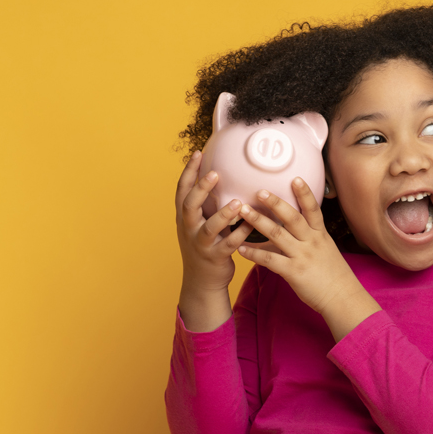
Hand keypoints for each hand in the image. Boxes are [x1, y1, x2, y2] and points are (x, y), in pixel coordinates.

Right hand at [175, 152, 254, 328]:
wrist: (202, 280)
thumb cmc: (205, 244)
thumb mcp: (199, 222)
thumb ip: (206, 203)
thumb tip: (220, 175)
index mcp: (185, 217)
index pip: (182, 190)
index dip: (188, 172)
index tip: (198, 152)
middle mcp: (188, 229)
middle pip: (189, 206)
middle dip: (201, 189)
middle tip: (215, 173)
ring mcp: (200, 244)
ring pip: (209, 228)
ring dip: (223, 215)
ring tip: (237, 203)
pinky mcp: (214, 258)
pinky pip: (228, 246)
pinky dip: (239, 235)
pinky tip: (251, 226)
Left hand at [237, 178, 362, 313]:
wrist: (342, 297)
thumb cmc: (332, 275)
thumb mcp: (324, 250)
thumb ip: (307, 239)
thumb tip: (288, 231)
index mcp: (320, 235)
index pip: (312, 209)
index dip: (304, 193)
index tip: (295, 178)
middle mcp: (311, 242)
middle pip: (292, 217)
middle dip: (275, 202)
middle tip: (259, 190)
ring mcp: (302, 256)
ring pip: (277, 234)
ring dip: (258, 221)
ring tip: (243, 211)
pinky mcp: (293, 271)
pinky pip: (269, 259)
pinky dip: (253, 253)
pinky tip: (240, 248)